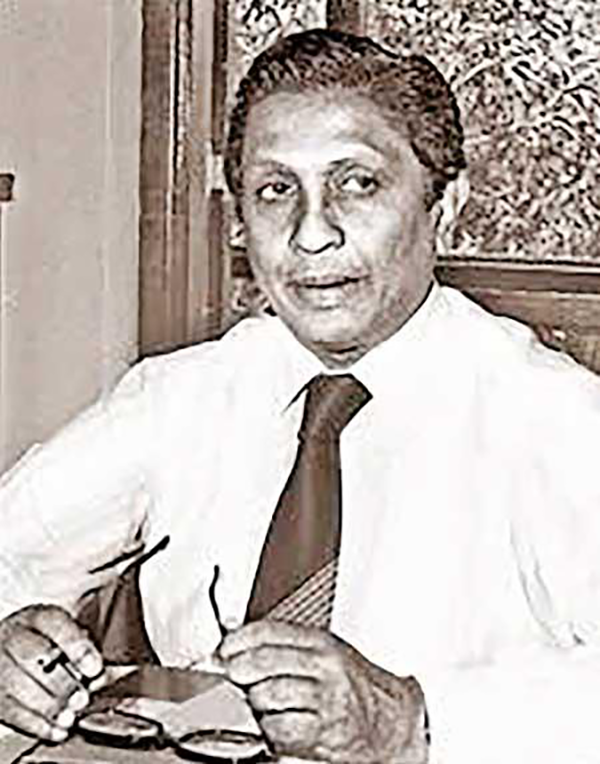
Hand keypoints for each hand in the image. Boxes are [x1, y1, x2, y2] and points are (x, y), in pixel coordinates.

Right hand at [0, 604, 103, 741]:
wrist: (14, 648)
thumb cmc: (49, 643)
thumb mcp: (68, 636)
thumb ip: (84, 652)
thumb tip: (98, 675)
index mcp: (39, 617)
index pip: (56, 625)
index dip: (76, 648)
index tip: (94, 668)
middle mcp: (14, 637)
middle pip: (32, 657)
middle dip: (60, 683)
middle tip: (81, 699)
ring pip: (16, 686)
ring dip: (47, 707)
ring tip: (68, 718)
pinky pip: (9, 710)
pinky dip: (34, 724)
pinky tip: (54, 730)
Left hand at [219, 620, 427, 762]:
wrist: (388, 722)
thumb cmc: (351, 687)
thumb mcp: (323, 653)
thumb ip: (285, 645)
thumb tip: (236, 642)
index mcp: (321, 642)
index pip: (267, 632)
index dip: (237, 641)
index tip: (223, 650)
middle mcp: (323, 666)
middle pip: (261, 663)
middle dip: (239, 672)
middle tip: (236, 676)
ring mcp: (324, 699)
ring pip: (265, 697)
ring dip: (257, 705)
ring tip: (267, 704)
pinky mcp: (322, 732)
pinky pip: (277, 730)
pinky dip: (271, 731)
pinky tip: (281, 725)